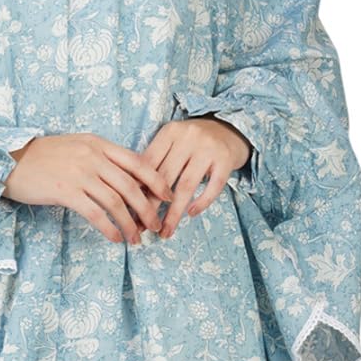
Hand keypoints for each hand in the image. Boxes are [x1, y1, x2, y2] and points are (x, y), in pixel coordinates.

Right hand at [1, 133, 172, 245]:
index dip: (156, 181)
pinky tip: (116, 238)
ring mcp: (80, 173)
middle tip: (155, 225)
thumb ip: (101, 157)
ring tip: (136, 239)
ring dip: (130, 224)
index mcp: (98, 144)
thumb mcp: (77, 147)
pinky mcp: (66, 192)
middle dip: (148, 209)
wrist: (10, 160)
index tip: (167, 196)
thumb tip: (127, 179)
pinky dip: (110, 228)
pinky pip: (96, 214)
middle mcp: (93, 156)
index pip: (137, 162)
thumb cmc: (44, 156)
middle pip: (131, 185)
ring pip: (116, 202)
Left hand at [137, 115, 251, 239]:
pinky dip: (202, 202)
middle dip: (152, 205)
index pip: (149, 162)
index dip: (138, 187)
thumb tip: (134, 191)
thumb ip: (156, 159)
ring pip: (186, 186)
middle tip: (143, 227)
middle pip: (165, 176)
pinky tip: (191, 214)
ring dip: (174, 213)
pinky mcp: (226, 160)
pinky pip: (213, 186)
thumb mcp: (173, 141)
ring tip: (165, 231)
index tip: (130, 209)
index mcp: (170, 132)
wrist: (230, 128)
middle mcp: (189, 137)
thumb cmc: (194, 141)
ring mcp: (209, 148)